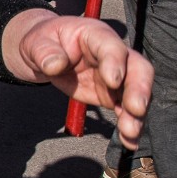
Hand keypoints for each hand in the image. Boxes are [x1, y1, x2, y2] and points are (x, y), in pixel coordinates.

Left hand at [8, 10, 153, 148]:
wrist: (44, 55)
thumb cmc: (43, 42)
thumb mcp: (37, 43)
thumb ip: (46, 53)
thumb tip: (55, 65)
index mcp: (95, 35)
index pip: (112, 47)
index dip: (115, 63)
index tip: (112, 81)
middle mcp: (114, 55)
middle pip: (137, 69)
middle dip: (139, 90)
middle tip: (135, 109)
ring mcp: (117, 76)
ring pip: (136, 93)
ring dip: (136, 114)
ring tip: (130, 133)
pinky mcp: (112, 95)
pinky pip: (126, 111)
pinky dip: (129, 126)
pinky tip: (129, 142)